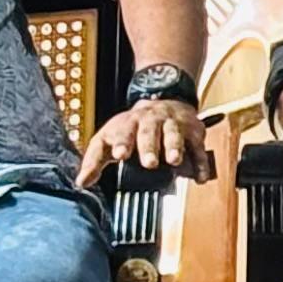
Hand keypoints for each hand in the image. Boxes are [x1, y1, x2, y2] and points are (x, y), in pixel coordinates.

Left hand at [78, 98, 213, 187]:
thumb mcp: (110, 137)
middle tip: (149, 162)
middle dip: (149, 146)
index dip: (121, 143)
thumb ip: (95, 160)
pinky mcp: (193, 131)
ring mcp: (173, 124)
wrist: (166, 99)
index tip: (119, 155)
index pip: (122, 132)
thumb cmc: (133, 126)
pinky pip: (198, 147)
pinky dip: (200, 162)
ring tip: (174, 160)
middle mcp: (150, 121)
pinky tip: (199, 177)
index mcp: (128, 123)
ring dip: (175, 147)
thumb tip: (82, 182)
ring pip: (174, 134)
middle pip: (149, 132)